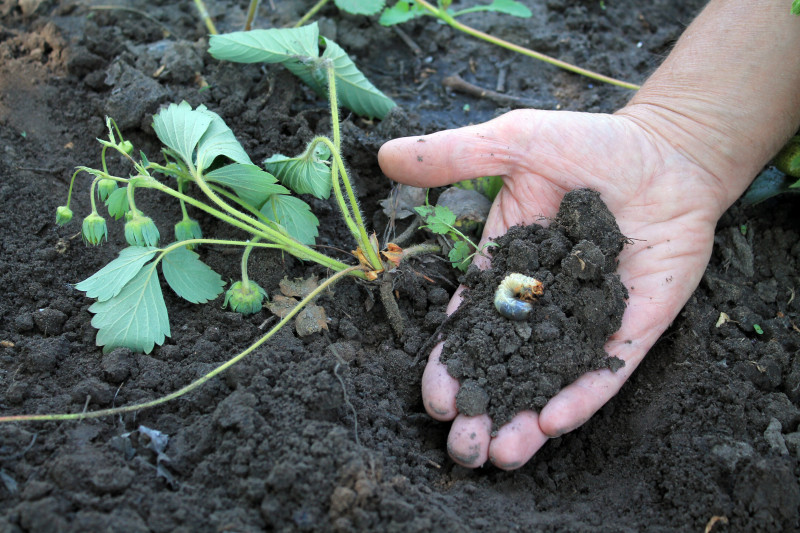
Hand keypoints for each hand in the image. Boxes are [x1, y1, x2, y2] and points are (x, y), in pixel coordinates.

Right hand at [378, 108, 731, 468]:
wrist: (668, 151)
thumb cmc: (590, 144)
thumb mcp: (513, 143)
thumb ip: (452, 156)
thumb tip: (385, 156)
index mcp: (505, 270)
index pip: (470, 325)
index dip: (451, 364)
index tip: (435, 398)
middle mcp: (541, 304)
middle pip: (506, 365)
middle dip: (483, 408)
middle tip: (463, 448)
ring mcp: (586, 319)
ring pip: (550, 378)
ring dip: (526, 420)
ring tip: (501, 456)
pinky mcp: (632, 327)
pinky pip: (605, 368)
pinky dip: (582, 395)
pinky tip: (555, 422)